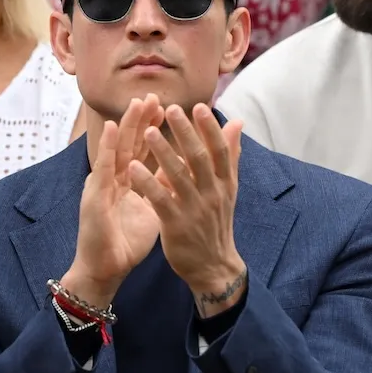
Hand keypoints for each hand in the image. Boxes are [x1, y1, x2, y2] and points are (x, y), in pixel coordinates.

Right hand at [64, 94, 164, 308]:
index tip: (170, 107)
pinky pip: (102, 168)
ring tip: (137, 102)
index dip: (155, 129)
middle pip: (130, 143)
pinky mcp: (94, 196)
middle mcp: (115, 179)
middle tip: (155, 94)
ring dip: (126, 125)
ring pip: (116, 149)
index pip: (144, 150)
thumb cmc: (127, 240)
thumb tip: (178, 173)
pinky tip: (112, 129)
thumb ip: (161, 187)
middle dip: (142, 119)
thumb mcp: (151, 208)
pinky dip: (107, 147)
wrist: (106, 268)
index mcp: (129, 181)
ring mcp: (102, 185)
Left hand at [129, 104, 246, 317]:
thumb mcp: (228, 189)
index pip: (220, 150)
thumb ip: (230, 155)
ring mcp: (195, 209)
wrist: (213, 265)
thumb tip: (237, 123)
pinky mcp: (177, 224)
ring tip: (147, 131)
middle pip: (199, 158)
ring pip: (179, 176)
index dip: (209, 128)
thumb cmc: (216, 222)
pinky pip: (161, 199)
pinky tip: (134, 167)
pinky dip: (148, 182)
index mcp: (226, 183)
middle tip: (170, 108)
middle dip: (185, 132)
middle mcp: (213, 193)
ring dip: (163, 152)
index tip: (198, 107)